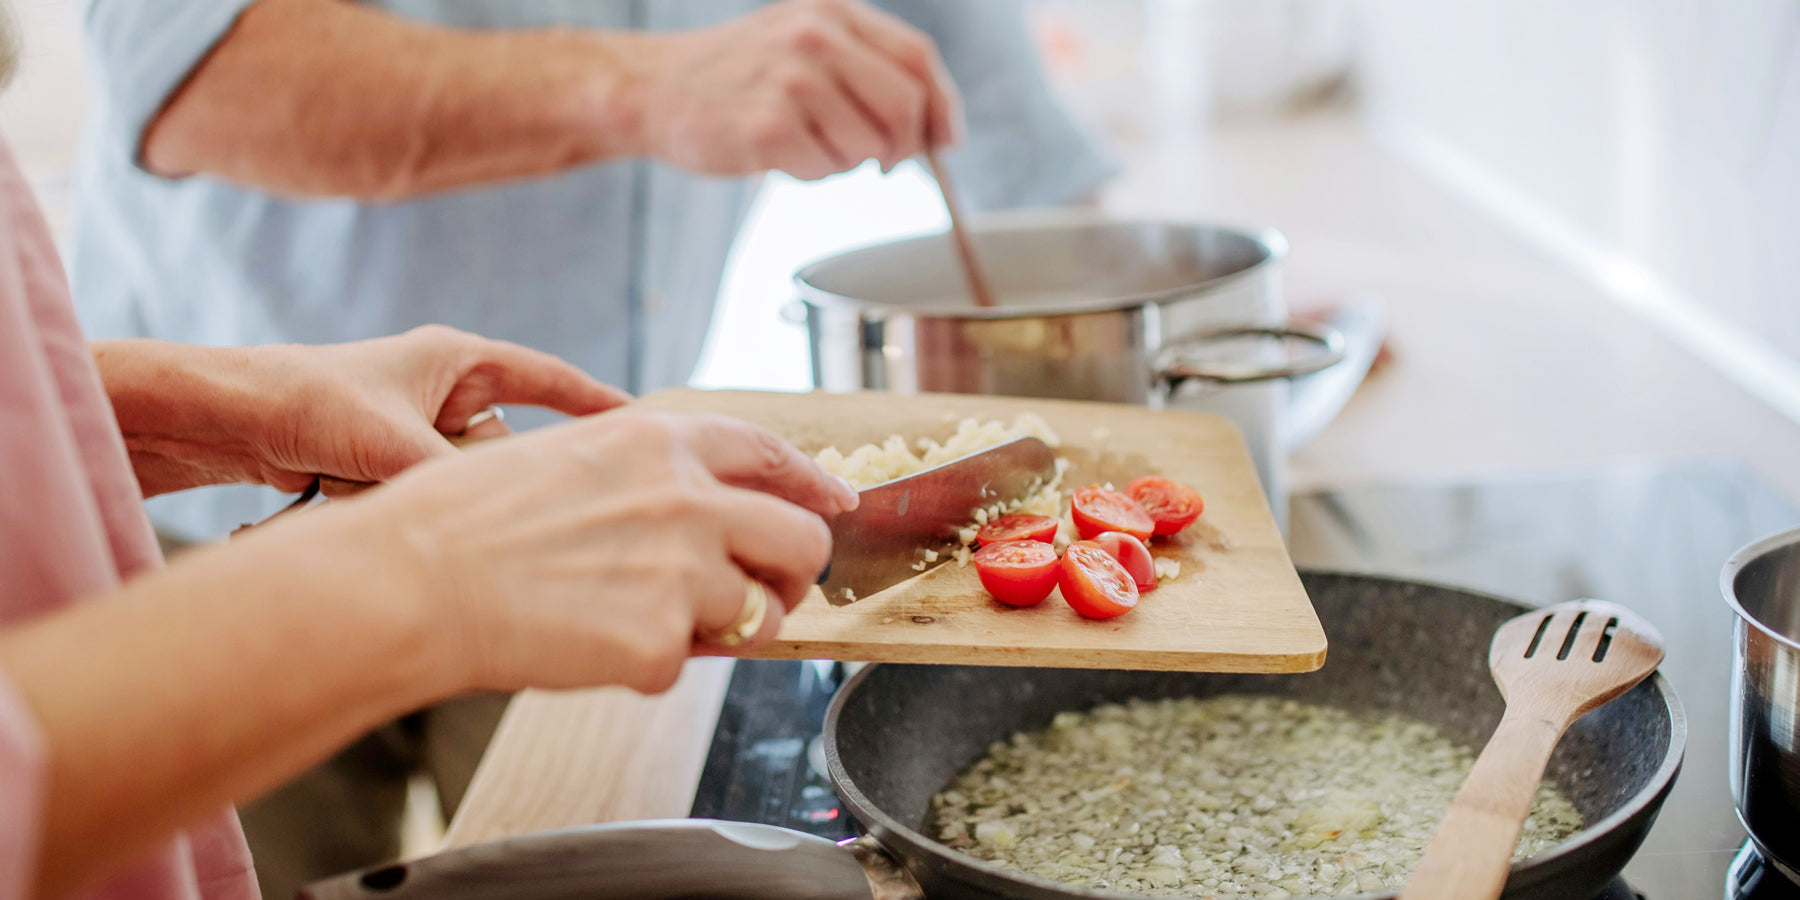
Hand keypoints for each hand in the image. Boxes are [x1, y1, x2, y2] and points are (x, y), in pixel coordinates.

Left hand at [98, 325, 629, 496]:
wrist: (221, 419)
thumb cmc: (304, 400)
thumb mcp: (395, 443)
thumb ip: (459, 480)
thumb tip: (508, 519)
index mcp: (459, 360)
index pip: (551, 381)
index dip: (598, 407)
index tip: (645, 429)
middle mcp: (446, 391)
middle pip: (508, 445)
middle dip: (487, 475)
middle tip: (479, 497)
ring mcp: (419, 429)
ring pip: (466, 478)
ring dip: (434, 495)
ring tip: (381, 486)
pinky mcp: (392, 463)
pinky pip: (429, 494)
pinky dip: (406, 505)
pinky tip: (361, 501)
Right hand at [347, 410, 858, 693]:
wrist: (408, 581)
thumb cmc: (457, 522)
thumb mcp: (562, 458)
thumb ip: (641, 477)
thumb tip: (691, 510)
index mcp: (659, 443)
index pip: (770, 454)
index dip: (810, 484)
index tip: (833, 505)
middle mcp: (686, 498)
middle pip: (801, 540)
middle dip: (792, 575)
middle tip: (762, 595)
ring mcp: (682, 571)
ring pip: (757, 614)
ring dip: (717, 628)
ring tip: (638, 622)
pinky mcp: (661, 642)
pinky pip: (681, 667)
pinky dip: (642, 668)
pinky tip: (584, 645)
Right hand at [629, 0, 964, 179]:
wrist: (657, 88)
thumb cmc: (739, 76)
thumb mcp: (804, 42)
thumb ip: (867, 68)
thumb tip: (934, 128)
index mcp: (833, 11)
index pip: (917, 57)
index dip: (942, 105)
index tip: (947, 139)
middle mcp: (815, 36)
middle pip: (904, 105)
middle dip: (903, 147)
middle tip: (883, 163)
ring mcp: (791, 78)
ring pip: (868, 146)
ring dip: (847, 161)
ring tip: (808, 143)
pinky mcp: (768, 124)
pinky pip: (826, 169)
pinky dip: (813, 174)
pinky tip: (782, 154)